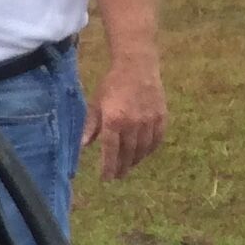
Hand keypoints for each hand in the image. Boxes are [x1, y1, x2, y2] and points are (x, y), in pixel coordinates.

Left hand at [86, 59, 166, 179]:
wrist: (137, 67)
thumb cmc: (112, 84)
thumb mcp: (96, 103)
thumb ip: (91, 125)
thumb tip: (83, 146)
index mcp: (114, 121)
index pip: (110, 151)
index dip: (108, 167)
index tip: (106, 178)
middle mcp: (133, 124)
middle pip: (128, 153)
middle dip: (122, 167)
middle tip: (117, 176)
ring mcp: (149, 121)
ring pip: (143, 149)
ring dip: (135, 161)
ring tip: (128, 167)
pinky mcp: (161, 117)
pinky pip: (156, 140)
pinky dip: (149, 150)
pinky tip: (143, 154)